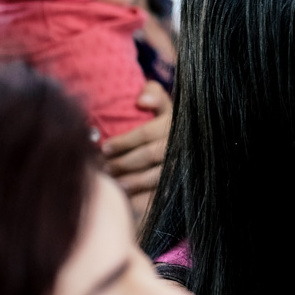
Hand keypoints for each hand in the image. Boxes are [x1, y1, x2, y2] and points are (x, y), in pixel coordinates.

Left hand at [101, 81, 170, 218]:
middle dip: (124, 163)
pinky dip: (143, 199)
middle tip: (104, 168)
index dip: (124, 142)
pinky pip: (161, 194)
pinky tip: (128, 200)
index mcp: (175, 123)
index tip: (104, 148)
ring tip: (114, 184)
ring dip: (132, 182)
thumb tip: (141, 101)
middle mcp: (182, 144)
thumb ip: (153, 93)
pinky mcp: (182, 184)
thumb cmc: (165, 122)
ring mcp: (183, 166)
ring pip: (156, 176)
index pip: (147, 133)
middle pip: (150, 155)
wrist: (189, 143)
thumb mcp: (163, 104)